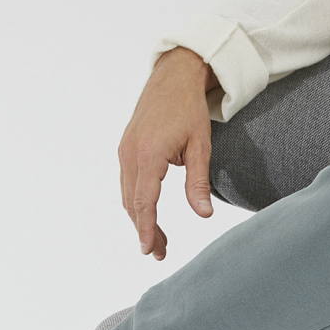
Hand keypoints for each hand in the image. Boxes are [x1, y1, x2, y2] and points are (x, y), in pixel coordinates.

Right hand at [118, 46, 218, 260]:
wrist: (173, 76)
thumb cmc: (189, 109)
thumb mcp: (201, 147)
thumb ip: (199, 183)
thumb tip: (204, 215)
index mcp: (149, 153)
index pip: (145, 200)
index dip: (146, 228)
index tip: (149, 250)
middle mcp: (130, 152)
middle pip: (133, 202)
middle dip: (144, 229)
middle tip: (159, 254)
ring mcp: (125, 150)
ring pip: (128, 195)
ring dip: (140, 219)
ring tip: (157, 241)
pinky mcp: (125, 148)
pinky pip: (128, 183)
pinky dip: (136, 202)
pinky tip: (149, 214)